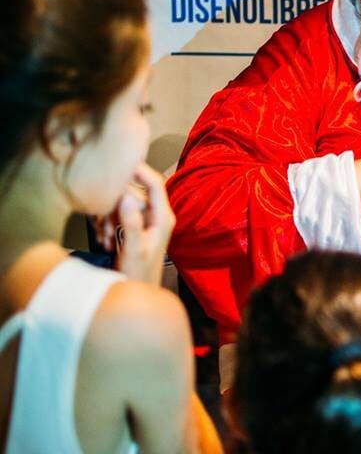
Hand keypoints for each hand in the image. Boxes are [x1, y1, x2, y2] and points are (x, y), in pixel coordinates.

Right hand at [115, 163, 175, 284]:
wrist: (137, 292)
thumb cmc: (138, 274)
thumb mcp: (133, 249)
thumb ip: (131, 223)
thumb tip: (126, 197)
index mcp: (163, 217)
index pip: (155, 183)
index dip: (141, 169)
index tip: (121, 162)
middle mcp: (158, 215)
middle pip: (135, 192)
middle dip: (115, 205)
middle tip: (105, 228)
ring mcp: (147, 219)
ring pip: (123, 203)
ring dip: (108, 217)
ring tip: (105, 238)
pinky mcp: (135, 224)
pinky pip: (117, 213)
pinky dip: (107, 223)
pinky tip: (104, 240)